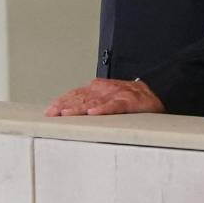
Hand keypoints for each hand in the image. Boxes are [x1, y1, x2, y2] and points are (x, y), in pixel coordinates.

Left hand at [44, 78, 164, 116]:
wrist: (155, 95)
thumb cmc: (128, 100)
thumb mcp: (106, 99)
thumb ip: (90, 102)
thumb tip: (67, 112)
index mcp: (97, 88)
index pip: (75, 94)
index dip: (61, 102)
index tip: (49, 112)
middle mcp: (105, 89)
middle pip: (81, 97)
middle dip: (65, 105)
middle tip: (52, 114)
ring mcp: (117, 94)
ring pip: (95, 101)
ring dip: (79, 107)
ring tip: (67, 113)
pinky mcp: (130, 101)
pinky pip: (115, 105)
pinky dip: (104, 109)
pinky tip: (94, 112)